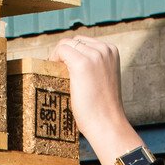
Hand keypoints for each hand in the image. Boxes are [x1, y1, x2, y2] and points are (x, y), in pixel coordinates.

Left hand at [55, 35, 139, 164]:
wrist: (107, 124)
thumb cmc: (103, 107)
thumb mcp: (103, 79)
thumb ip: (94, 66)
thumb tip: (70, 62)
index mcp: (112, 51)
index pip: (84, 42)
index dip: (71, 53)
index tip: (64, 67)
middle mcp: (105, 49)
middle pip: (74, 41)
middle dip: (63, 54)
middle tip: (56, 70)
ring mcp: (94, 55)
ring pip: (66, 44)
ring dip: (57, 56)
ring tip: (54, 72)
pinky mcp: (81, 63)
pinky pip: (61, 50)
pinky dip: (53, 58)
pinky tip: (52, 71)